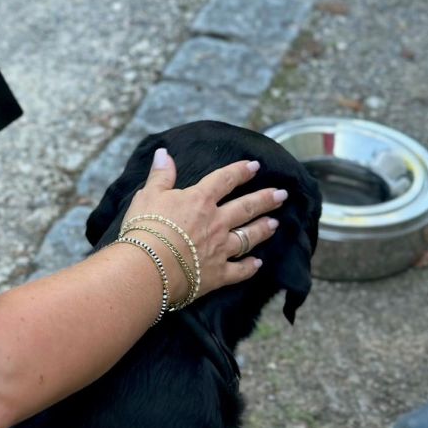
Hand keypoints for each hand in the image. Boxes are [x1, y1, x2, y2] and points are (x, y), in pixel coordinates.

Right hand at [123, 147, 284, 299]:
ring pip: (248, 237)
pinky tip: (258, 264)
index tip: (255, 166)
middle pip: (246, 207)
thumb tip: (163, 153)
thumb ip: (160, 175)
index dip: (240, 171)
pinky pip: (240, 270)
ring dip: (262, 229)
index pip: (224, 180)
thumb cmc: (145, 228)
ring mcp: (220, 249)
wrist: (149, 267)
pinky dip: (250, 267)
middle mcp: (217, 222)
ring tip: (275, 223)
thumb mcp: (148, 195)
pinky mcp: (218, 274)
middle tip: (282, 194)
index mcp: (200, 200)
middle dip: (265, 199)